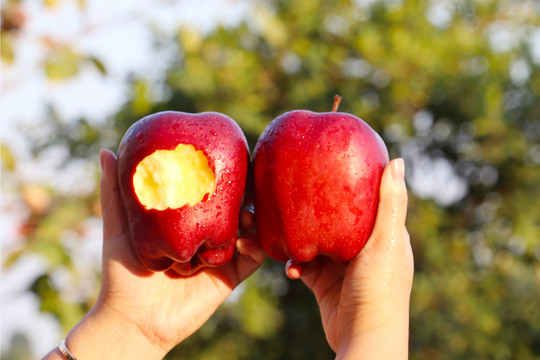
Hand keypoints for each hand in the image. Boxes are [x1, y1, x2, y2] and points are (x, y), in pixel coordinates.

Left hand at [48, 149, 265, 359]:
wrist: (133, 320)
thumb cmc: (122, 273)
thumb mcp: (119, 227)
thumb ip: (115, 191)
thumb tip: (107, 149)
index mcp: (186, 222)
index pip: (210, 194)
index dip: (223, 177)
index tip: (231, 158)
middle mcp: (206, 235)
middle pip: (234, 208)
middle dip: (245, 194)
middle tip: (249, 182)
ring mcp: (220, 256)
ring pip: (250, 231)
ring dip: (256, 219)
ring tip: (248, 214)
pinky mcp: (230, 276)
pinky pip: (253, 259)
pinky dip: (258, 247)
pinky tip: (249, 239)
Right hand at [286, 158, 412, 358]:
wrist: (362, 336)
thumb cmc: (380, 287)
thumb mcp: (386, 240)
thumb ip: (390, 203)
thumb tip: (396, 160)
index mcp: (382, 233)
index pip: (366, 199)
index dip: (349, 183)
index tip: (329, 165)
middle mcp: (361, 246)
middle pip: (333, 218)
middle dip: (313, 209)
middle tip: (292, 194)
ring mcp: (341, 264)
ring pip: (313, 240)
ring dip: (297, 237)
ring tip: (280, 231)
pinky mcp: (323, 281)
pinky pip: (303, 264)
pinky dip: (294, 264)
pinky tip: (290, 267)